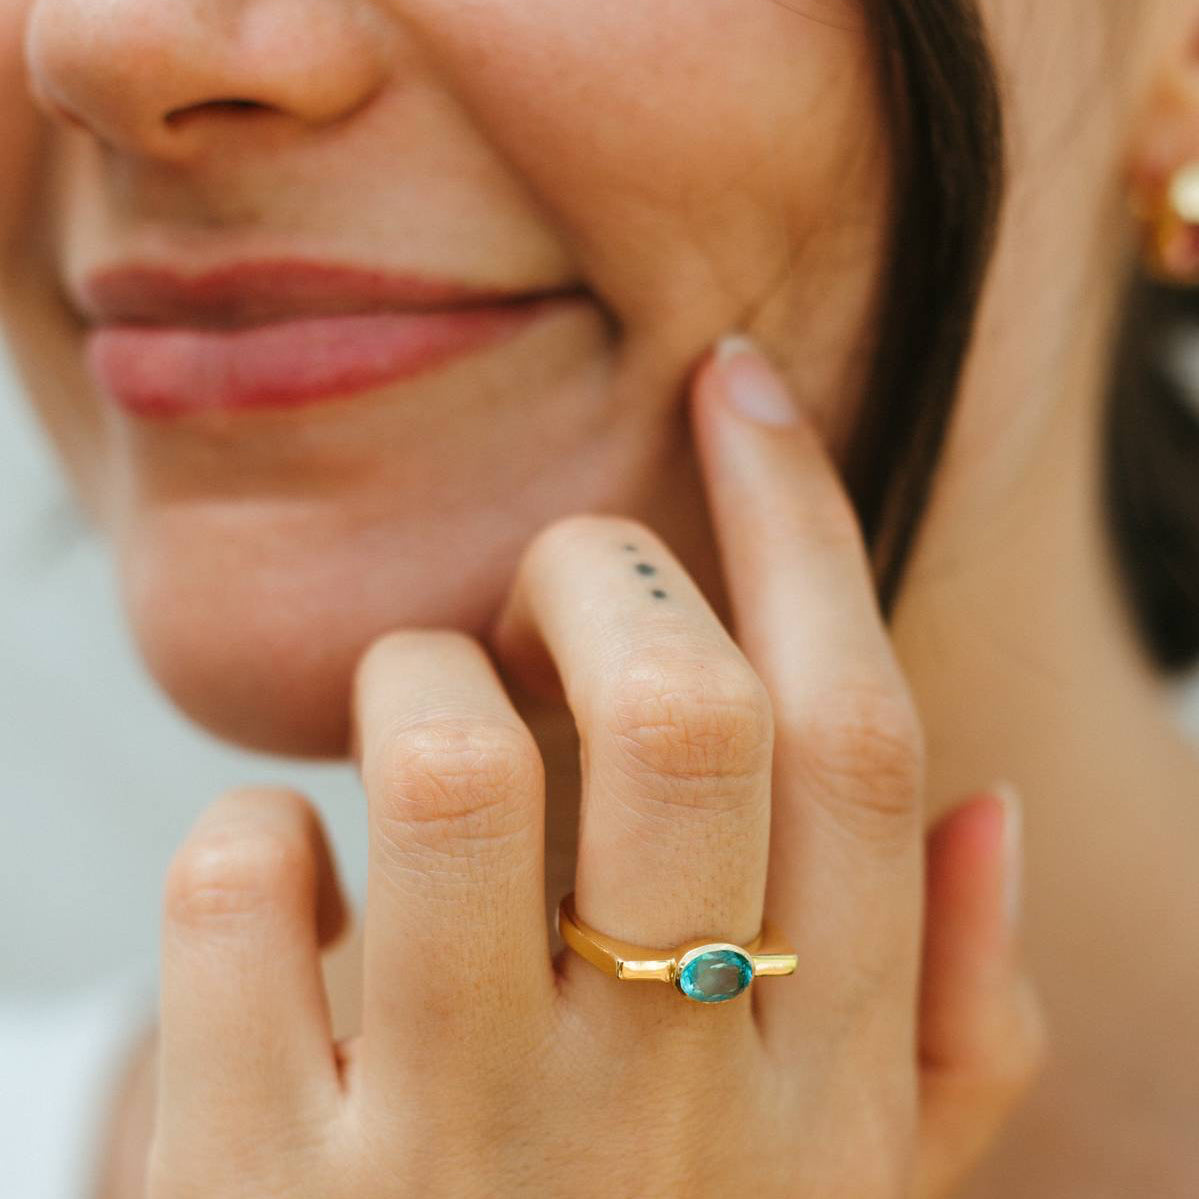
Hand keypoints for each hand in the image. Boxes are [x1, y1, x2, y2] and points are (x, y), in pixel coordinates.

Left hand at [144, 337, 1044, 1197]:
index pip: (860, 735)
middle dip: (608, 567)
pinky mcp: (255, 1192)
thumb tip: (990, 810)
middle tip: (560, 575)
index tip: (738, 389)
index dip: (803, 520)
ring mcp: (453, 1163)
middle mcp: (664, 1117)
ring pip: (444, 754)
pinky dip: (250, 838)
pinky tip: (284, 896)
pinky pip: (243, 883)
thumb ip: (947, 1033)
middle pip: (683, 706)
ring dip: (417, 675)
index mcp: (822, 1100)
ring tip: (416, 722)